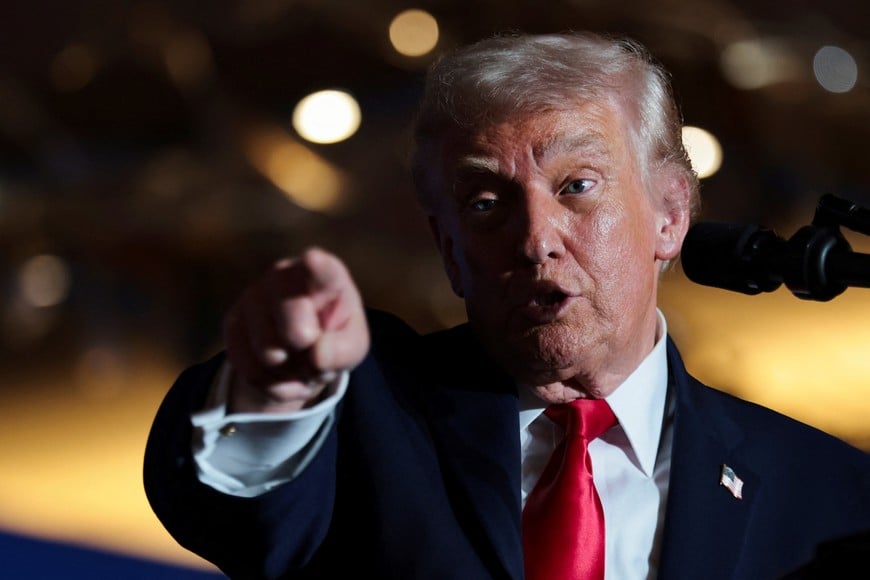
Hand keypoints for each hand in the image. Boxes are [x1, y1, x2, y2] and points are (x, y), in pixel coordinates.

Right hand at [223, 247, 368, 413]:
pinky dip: (272, 382)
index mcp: (324, 276)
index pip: (323, 271)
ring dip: (290, 370)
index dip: (319, 267)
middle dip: (305, 343)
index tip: (314, 259)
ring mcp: (253, 297)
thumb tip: (317, 355)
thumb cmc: (333, 340)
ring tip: (299, 359)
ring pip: (269, 352)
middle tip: (313, 344)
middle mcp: (284, 277)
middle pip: (292, 318)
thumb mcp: (353, 347)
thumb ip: (344, 350)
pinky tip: (280, 368)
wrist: (298, 354)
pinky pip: (251, 370)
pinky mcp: (232, 323)